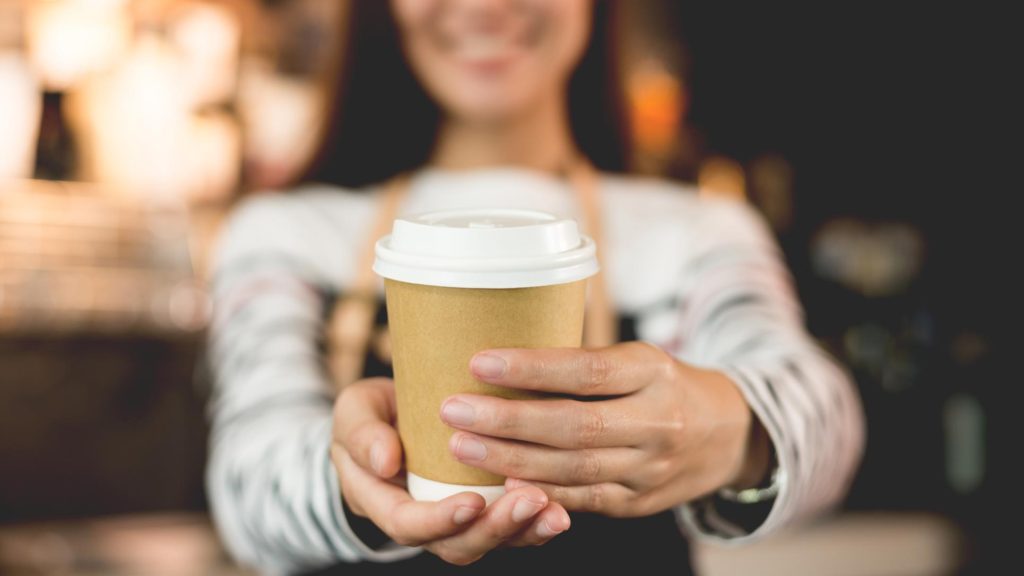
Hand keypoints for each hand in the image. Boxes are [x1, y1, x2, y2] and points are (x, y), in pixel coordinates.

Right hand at [330, 378, 571, 565]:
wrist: (390, 420)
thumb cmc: (369, 415)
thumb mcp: (353, 413)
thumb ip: (362, 434)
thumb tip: (385, 461)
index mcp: (383, 502)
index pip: (408, 525)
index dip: (440, 520)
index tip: (472, 503)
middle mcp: (422, 521)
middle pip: (457, 544)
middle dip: (496, 529)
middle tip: (530, 501)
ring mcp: (456, 519)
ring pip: (490, 541)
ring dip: (525, 530)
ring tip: (555, 511)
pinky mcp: (485, 508)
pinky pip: (511, 526)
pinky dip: (536, 520)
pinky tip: (562, 505)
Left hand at [439, 342, 770, 517]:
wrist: (727, 436)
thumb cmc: (661, 385)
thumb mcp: (638, 357)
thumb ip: (583, 361)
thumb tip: (502, 352)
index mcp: (652, 371)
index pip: (587, 371)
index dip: (531, 368)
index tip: (479, 362)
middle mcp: (656, 420)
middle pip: (574, 425)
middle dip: (508, 421)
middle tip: (454, 411)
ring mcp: (650, 467)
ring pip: (573, 468)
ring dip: (511, 460)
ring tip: (462, 447)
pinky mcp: (638, 501)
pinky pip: (584, 500)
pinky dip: (541, 494)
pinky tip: (501, 485)